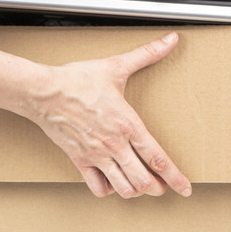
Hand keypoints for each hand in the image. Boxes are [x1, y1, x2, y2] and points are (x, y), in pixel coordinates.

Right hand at [28, 32, 191, 198]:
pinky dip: (108, 189)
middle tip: (163, 187)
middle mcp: (115, 144)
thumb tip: (171, 40)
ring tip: (141, 187)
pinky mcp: (79, 160)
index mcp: (128, 124)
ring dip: (136, 191)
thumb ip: (147, 54)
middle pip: (144, 180)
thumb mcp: (116, 66)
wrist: (44, 91)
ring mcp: (96, 155)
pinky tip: (112, 182)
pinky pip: (97, 187)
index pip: (158, 158)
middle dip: (158, 188)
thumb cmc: (78, 80)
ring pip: (123, 188)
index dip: (176, 177)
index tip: (186, 189)